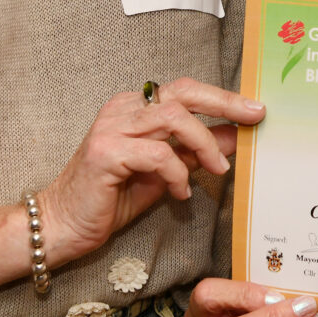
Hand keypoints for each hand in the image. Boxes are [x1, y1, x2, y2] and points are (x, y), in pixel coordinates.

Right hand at [37, 78, 264, 263]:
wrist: (62, 225)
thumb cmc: (111, 198)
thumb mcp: (164, 172)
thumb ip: (194, 152)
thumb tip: (234, 138)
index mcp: (135, 108)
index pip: (185, 91)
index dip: (222, 97)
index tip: (255, 110)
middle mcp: (122, 109)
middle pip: (182, 92)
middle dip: (224, 102)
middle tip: (255, 117)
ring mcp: (111, 128)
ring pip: (173, 118)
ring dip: (203, 144)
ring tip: (216, 170)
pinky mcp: (105, 152)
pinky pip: (157, 154)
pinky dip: (177, 174)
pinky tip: (180, 193)